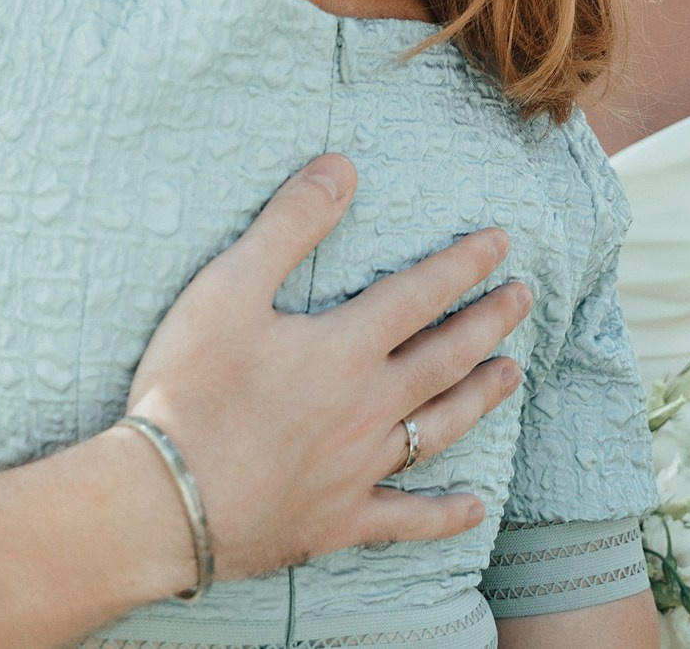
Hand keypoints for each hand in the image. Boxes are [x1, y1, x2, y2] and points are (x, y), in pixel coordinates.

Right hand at [123, 154, 531, 582]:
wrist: (166, 501)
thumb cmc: (191, 389)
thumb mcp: (228, 287)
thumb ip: (289, 225)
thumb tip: (342, 168)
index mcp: (345, 348)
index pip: (419, 294)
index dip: (462, 265)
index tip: (500, 243)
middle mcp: (367, 407)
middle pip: (444, 357)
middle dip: (487, 323)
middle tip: (523, 299)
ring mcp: (358, 469)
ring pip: (439, 427)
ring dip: (479, 398)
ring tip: (512, 375)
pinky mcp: (339, 521)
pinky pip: (406, 518)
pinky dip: (444, 515)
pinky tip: (475, 509)